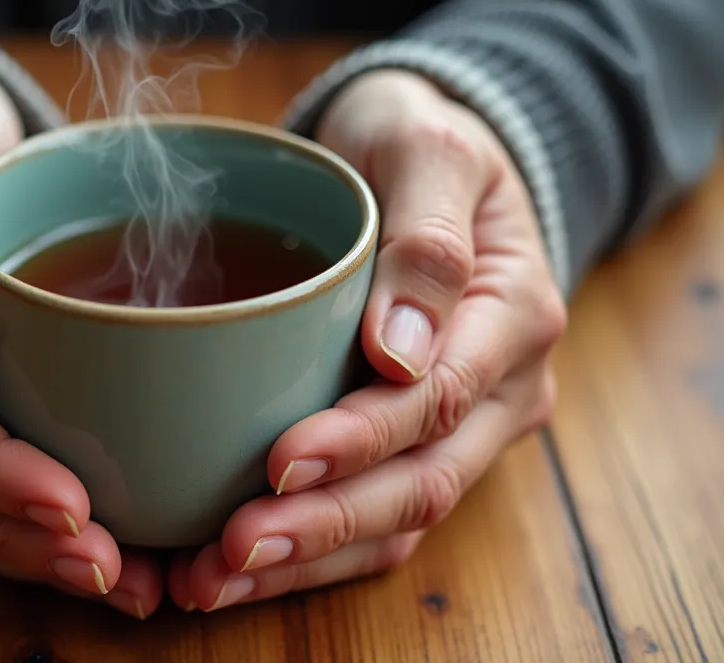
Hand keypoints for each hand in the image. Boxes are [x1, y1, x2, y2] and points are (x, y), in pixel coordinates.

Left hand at [170, 70, 567, 610]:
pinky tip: (233, 564)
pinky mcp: (414, 444)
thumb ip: (427, 237)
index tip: (277, 462)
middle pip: (419, 484)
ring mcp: (464, 428)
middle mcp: (501, 390)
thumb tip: (401, 350)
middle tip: (228, 550)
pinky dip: (306, 550)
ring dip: (305, 560)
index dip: (359, 441)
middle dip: (322, 527)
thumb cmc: (419, 141)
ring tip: (210, 581)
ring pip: (396, 521)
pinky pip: (371, 517)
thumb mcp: (429, 149)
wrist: (423, 162)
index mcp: (513, 316)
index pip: (439, 401)